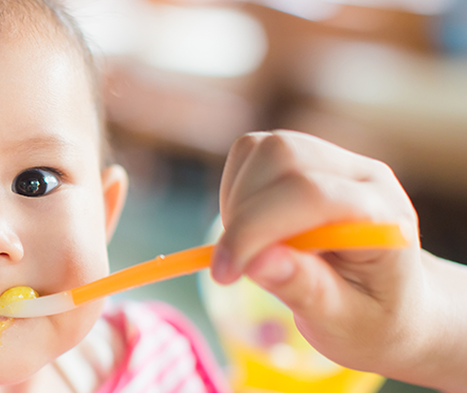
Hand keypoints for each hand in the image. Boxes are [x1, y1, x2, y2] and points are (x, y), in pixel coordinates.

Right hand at [211, 131, 466, 390]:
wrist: (388, 301)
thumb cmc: (370, 318)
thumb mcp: (347, 323)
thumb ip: (307, 291)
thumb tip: (256, 262)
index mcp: (384, 215)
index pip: (313, 194)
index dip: (256, 228)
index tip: (225, 274)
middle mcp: (361, 175)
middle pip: (282, 156)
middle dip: (242, 213)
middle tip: (234, 267)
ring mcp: (332, 160)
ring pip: (260, 149)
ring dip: (235, 202)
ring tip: (249, 249)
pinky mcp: (302, 157)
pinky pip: (250, 153)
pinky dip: (234, 191)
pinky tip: (250, 230)